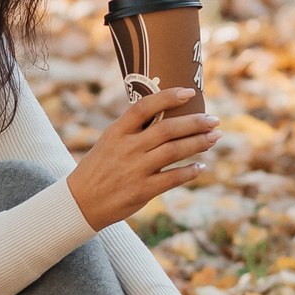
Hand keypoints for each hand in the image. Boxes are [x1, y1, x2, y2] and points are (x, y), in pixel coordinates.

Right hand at [65, 89, 217, 229]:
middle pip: (167, 129)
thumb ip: (133, 130)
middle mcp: (127, 148)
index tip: (189, 92)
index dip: (168, 97)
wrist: (81, 202)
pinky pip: (173, 178)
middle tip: (214, 120)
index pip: (144, 107)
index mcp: (117, 132)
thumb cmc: (99, 168)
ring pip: (174, 151)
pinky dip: (190, 171)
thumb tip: (166, 115)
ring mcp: (135, 170)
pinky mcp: (142, 190)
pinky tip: (201, 166)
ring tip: (214, 137)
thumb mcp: (109, 142)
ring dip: (198, 143)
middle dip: (195, 123)